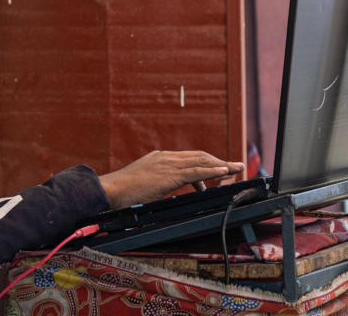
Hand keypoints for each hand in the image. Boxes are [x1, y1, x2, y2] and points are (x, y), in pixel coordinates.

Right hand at [97, 151, 244, 209]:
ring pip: (201, 161)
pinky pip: (196, 171)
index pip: (189, 158)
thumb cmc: (124, 192)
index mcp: (160, 158)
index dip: (207, 162)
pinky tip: (224, 173)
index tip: (219, 169)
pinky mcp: (169, 175)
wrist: (111, 190)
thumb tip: (166, 192)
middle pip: (199, 156)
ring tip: (236, 168)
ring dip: (222, 165)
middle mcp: (165, 157)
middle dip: (219, 161)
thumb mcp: (145, 184)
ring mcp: (167, 164)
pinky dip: (213, 171)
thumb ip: (158, 184)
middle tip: (235, 166)